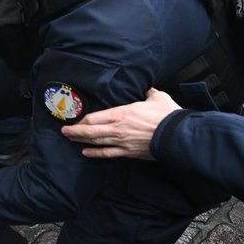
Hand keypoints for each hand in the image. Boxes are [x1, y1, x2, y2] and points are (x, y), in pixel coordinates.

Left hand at [61, 88, 180, 159]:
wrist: (178, 135)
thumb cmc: (167, 115)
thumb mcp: (156, 97)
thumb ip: (148, 92)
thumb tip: (147, 89)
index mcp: (121, 113)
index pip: (94, 117)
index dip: (82, 120)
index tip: (75, 120)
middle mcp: (117, 128)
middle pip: (90, 130)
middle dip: (75, 131)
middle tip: (64, 131)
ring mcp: (122, 142)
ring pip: (96, 142)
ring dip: (81, 140)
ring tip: (70, 139)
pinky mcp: (129, 153)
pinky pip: (108, 154)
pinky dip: (95, 153)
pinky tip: (86, 152)